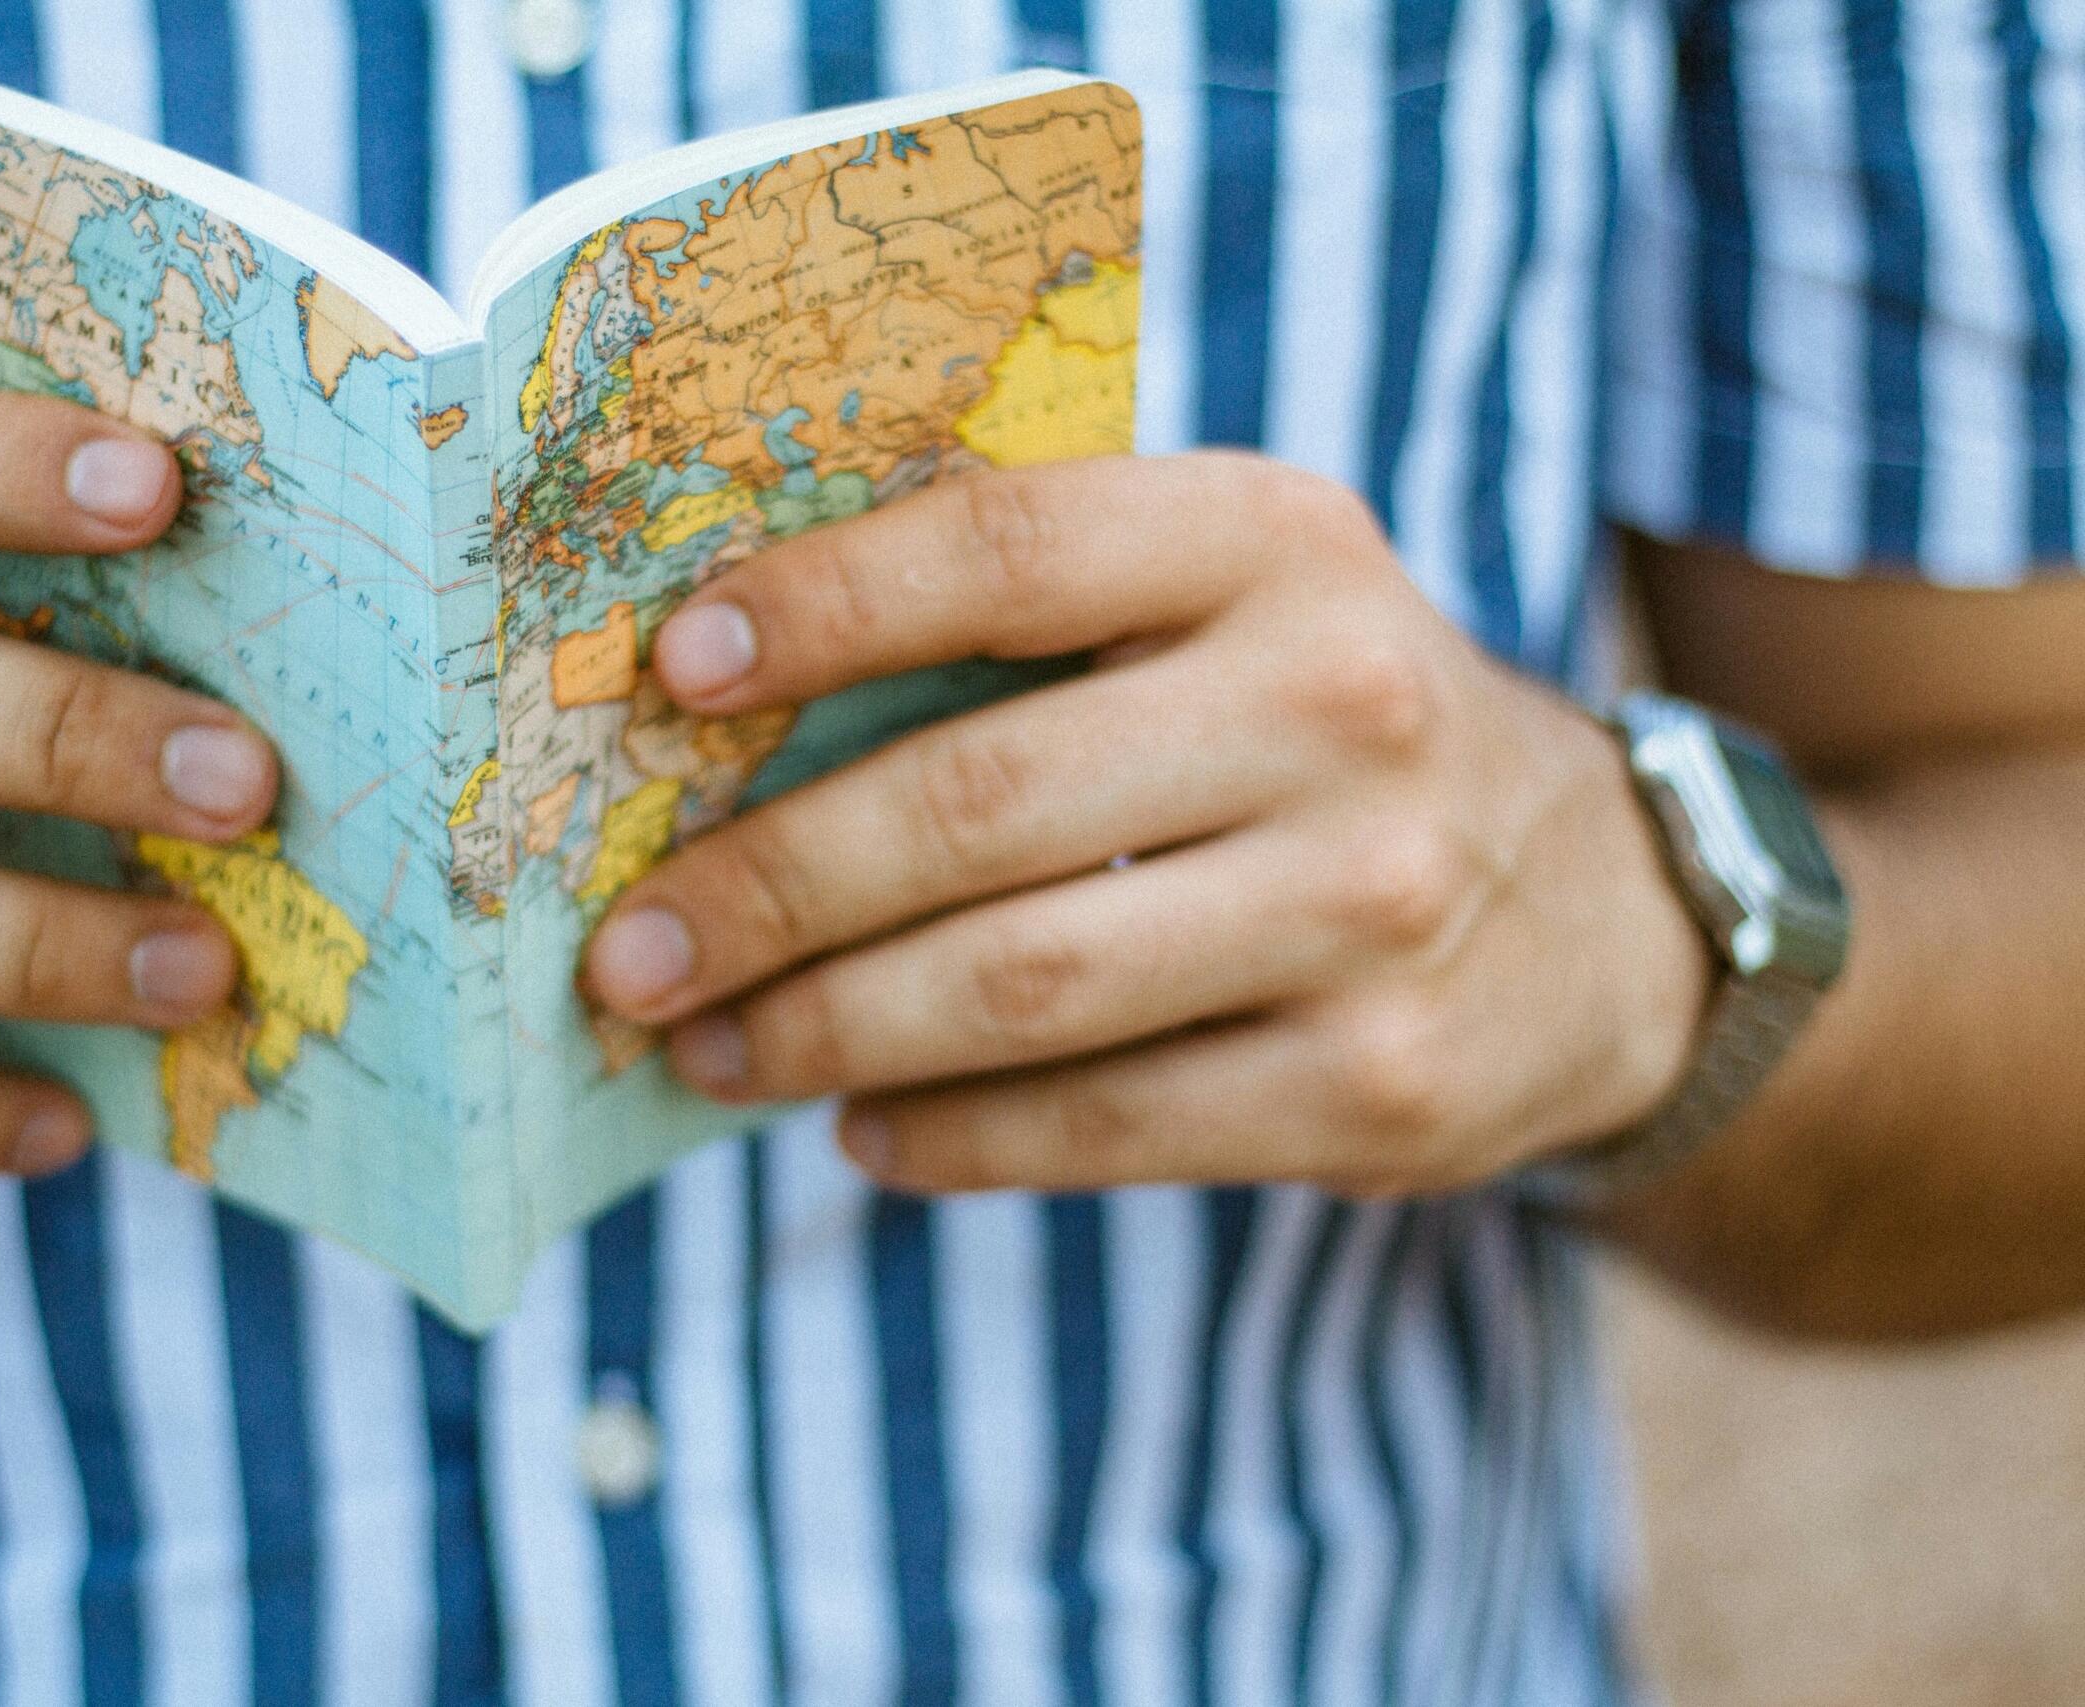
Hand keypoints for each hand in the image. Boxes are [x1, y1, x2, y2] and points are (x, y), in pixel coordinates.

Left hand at [583, 452, 1713, 1195]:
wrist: (1600, 915)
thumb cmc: (1318, 731)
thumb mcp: (1227, 605)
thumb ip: (1029, 613)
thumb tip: (725, 696)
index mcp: (1274, 542)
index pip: (1006, 553)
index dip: (823, 609)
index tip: (673, 673)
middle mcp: (1338, 708)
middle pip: (981, 803)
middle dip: (767, 888)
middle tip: (629, 953)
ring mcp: (1372, 908)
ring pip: (1023, 985)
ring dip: (824, 1030)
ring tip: (709, 1049)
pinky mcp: (1379, 1084)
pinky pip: (1105, 1125)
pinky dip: (947, 1136)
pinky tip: (858, 1123)